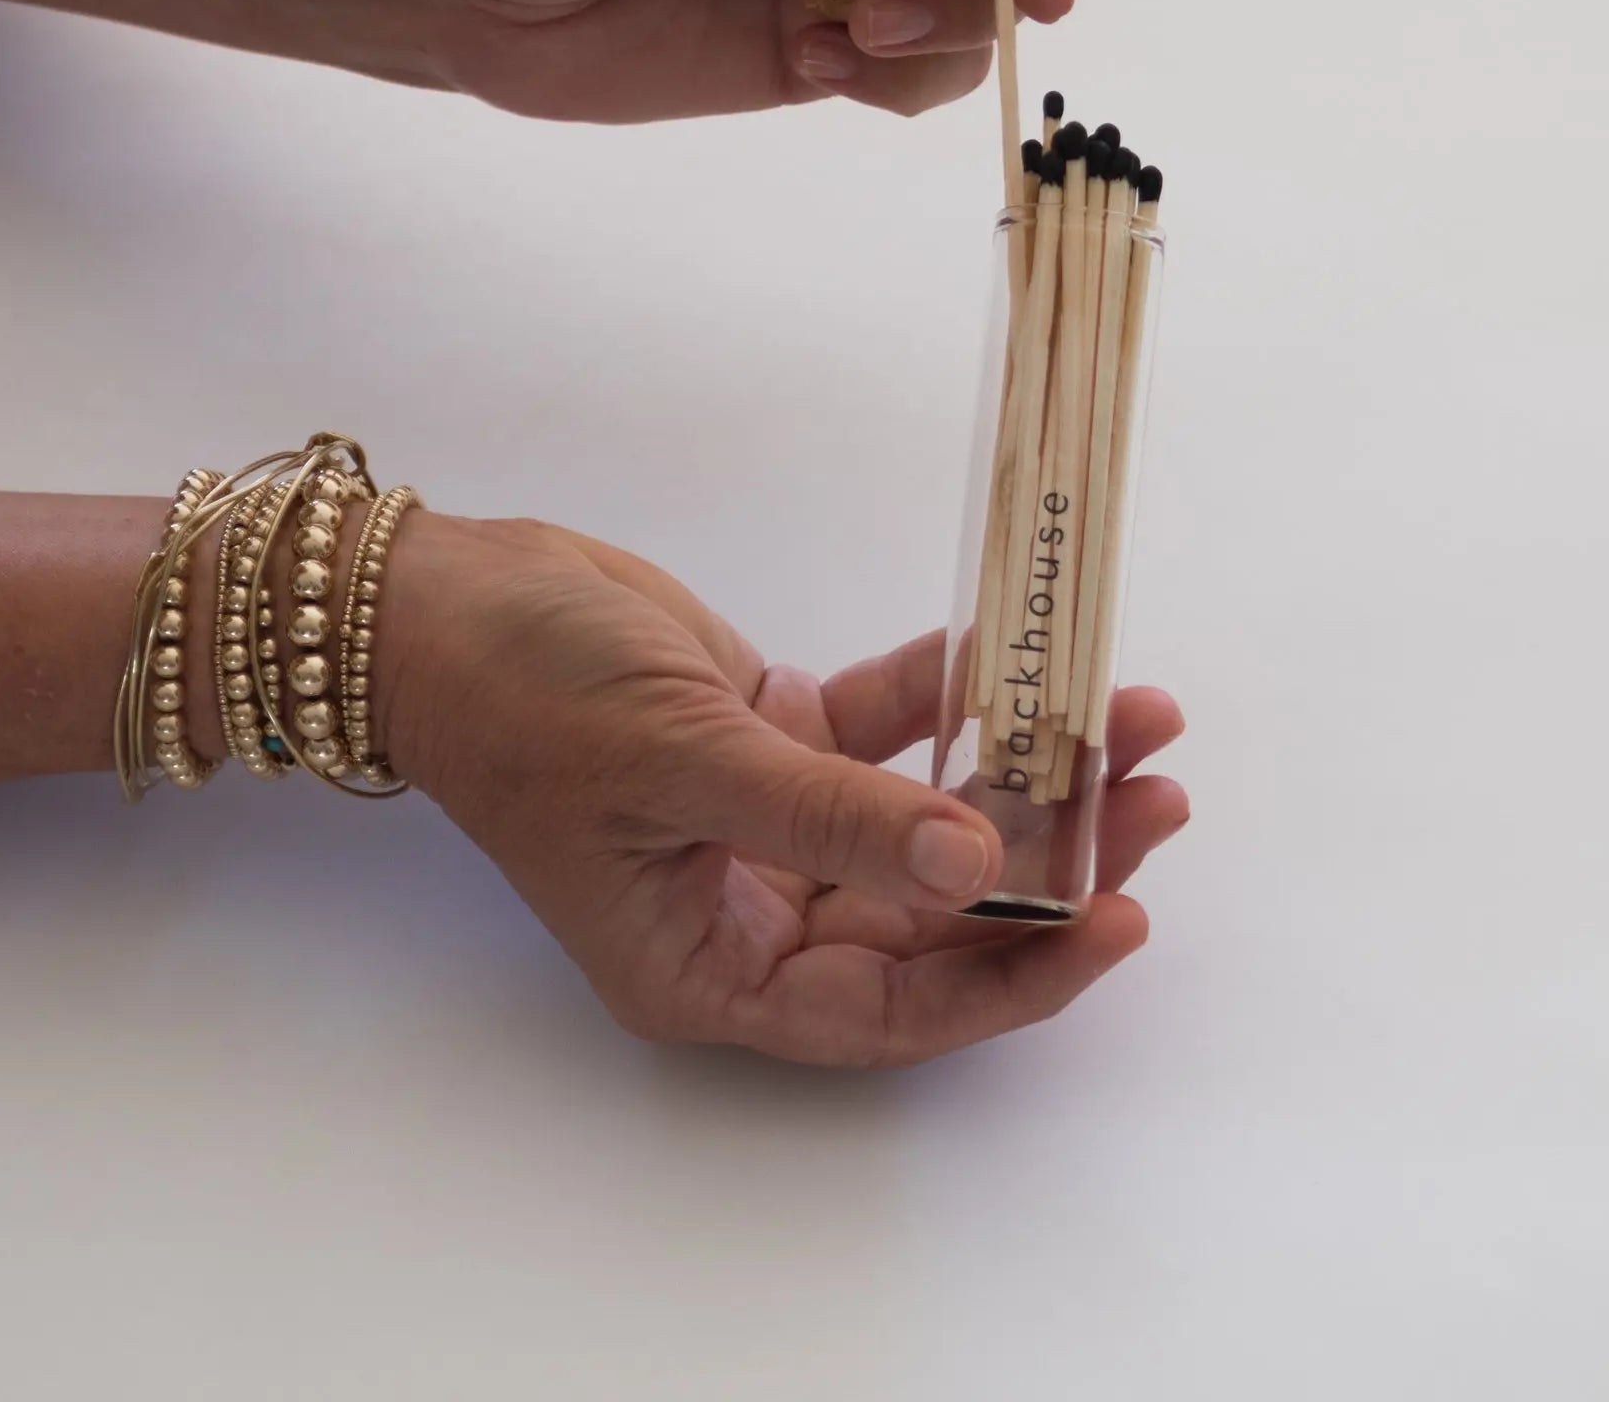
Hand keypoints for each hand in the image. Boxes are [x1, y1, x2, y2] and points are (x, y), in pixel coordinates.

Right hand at [381, 514, 1184, 1066]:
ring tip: (1130, 715)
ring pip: (925, 821)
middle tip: (1157, 796)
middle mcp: (753, 913)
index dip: (1017, 974)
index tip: (1122, 913)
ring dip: (1020, 769)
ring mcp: (770, 827)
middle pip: (935, 913)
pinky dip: (945, 700)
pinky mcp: (776, 740)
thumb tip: (981, 870)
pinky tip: (1010, 655)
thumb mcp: (688, 760)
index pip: (897, 1008)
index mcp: (713, 969)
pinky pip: (883, 734)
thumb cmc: (532, 701)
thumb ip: (836, 816)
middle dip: (1050, 857)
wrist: (451, 600)